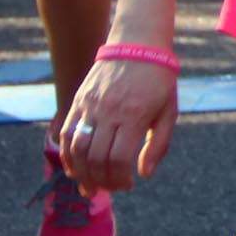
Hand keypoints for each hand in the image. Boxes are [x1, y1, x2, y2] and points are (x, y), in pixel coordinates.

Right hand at [54, 49, 177, 196]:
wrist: (138, 45)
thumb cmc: (159, 81)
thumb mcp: (169, 111)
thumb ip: (158, 144)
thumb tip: (144, 174)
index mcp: (135, 115)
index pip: (119, 159)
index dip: (120, 179)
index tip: (127, 185)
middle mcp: (109, 111)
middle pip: (96, 158)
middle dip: (101, 181)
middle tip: (109, 190)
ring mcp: (91, 106)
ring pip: (77, 148)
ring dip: (81, 173)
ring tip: (90, 186)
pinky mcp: (79, 101)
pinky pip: (66, 133)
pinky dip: (67, 155)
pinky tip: (75, 169)